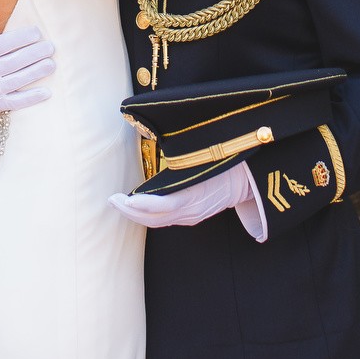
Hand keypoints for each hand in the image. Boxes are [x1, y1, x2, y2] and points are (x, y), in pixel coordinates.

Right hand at [0, 0, 54, 119]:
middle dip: (34, 54)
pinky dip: (31, 98)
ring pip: (17, 81)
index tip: (37, 31)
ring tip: (52, 63)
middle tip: (51, 46)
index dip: (20, 38)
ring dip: (36, 72)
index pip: (0, 45)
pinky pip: (16, 102)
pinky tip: (47, 92)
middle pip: (12, 62)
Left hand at [109, 164, 260, 231]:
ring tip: (118, 203)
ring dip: (136, 215)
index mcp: (196, 195)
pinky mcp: (192, 217)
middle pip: (154, 219)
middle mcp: (192, 210)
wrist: (248, 178)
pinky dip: (148, 215)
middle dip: (130, 212)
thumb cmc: (226, 160)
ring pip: (157, 222)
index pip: (162, 206)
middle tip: (111, 200)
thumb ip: (179, 155)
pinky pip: (165, 220)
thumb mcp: (203, 155)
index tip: (120, 198)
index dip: (140, 205)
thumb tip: (154, 137)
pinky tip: (136, 206)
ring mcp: (192, 216)